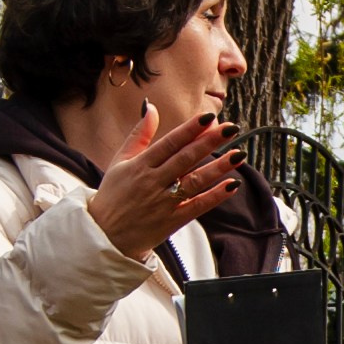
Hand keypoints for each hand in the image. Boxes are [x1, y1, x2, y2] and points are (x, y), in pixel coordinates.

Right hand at [88, 106, 240, 259]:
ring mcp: (163, 203)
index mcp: (140, 165)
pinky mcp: (171, 221)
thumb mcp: (120, 161)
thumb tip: (151, 108)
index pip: (169, 143)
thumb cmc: (113, 195)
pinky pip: (196, 207)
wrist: (104, 235)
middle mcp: (152, 182)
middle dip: (209, 143)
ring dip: (218, 168)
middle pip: (185, 159)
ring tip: (239, 155)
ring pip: (194, 182)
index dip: (189, 130)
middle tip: (231, 129)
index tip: (208, 118)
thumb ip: (138, 135)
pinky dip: (214, 197)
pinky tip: (232, 185)